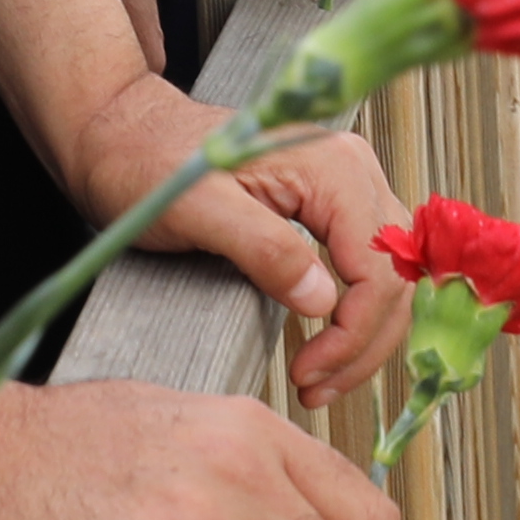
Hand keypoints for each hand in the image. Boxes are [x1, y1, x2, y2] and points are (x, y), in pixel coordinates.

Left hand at [32, 71, 405, 407]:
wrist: (125, 133)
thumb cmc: (150, 161)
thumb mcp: (197, 210)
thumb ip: (264, 249)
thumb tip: (323, 301)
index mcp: (331, 166)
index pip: (379, 267)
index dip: (352, 332)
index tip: (310, 371)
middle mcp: (350, 168)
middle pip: (394, 275)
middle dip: (363, 342)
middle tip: (316, 387)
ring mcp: (344, 184)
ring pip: (388, 273)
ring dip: (364, 333)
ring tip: (322, 377)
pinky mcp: (330, 201)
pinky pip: (367, 264)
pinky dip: (355, 310)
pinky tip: (328, 340)